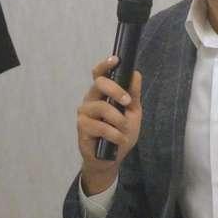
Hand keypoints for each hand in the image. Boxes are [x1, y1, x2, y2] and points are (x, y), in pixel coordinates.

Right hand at [77, 55, 142, 194]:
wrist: (112, 158)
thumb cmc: (121, 133)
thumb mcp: (133, 113)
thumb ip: (133, 95)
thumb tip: (136, 74)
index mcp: (103, 94)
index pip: (99, 75)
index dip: (105, 65)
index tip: (116, 59)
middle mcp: (91, 100)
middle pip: (99, 84)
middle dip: (116, 90)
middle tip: (127, 103)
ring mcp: (84, 113)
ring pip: (101, 107)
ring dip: (118, 120)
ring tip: (124, 130)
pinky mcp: (82, 128)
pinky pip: (100, 126)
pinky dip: (114, 134)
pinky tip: (119, 140)